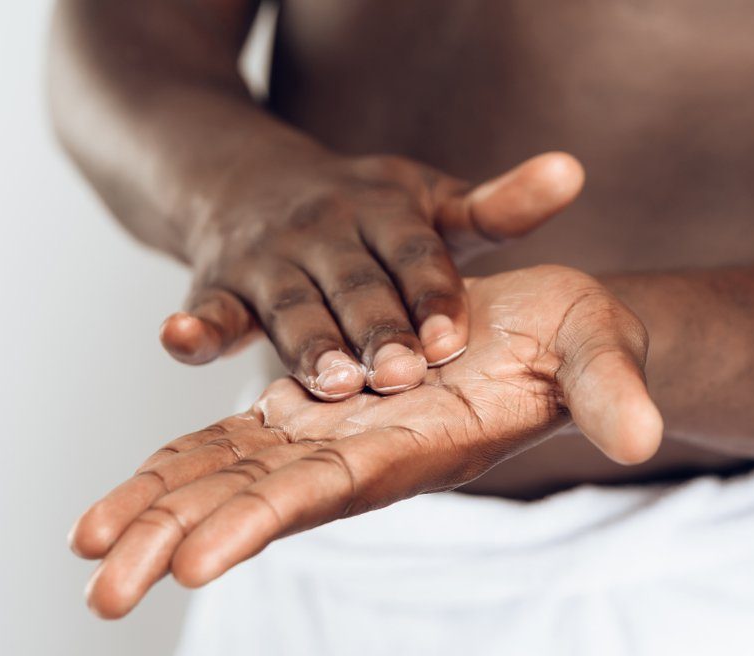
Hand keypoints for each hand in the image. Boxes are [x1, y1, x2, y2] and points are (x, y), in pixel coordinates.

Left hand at [73, 265, 663, 617]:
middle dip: (179, 536)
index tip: (195, 560)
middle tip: (99, 587)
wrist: (544, 329)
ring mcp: (333, 432)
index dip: (263, 519)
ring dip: (160, 507)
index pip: (329, 489)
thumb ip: (613, 390)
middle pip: (257, 498)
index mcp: (417, 444)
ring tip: (86, 546)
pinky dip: (184, 461)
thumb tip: (645, 436)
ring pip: (231, 472)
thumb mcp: (599, 346)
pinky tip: (134, 487)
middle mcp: (362, 452)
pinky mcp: (318, 405)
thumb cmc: (576, 343)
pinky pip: (237, 436)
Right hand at [161, 151, 583, 399]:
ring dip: (305, 342)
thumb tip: (574, 173)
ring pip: (290, 307)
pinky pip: (207, 307)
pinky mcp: (217, 282)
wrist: (250, 180)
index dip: (432, 297)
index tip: (452, 342)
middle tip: (400, 376)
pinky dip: (193, 327)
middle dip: (376, 330)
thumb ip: (496, 206)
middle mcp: (325, 231)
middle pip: (356, 286)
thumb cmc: (361, 209)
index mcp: (385, 210)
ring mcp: (267, 256)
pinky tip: (179, 343)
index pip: (416, 255)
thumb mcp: (427, 199)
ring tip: (328, 384)